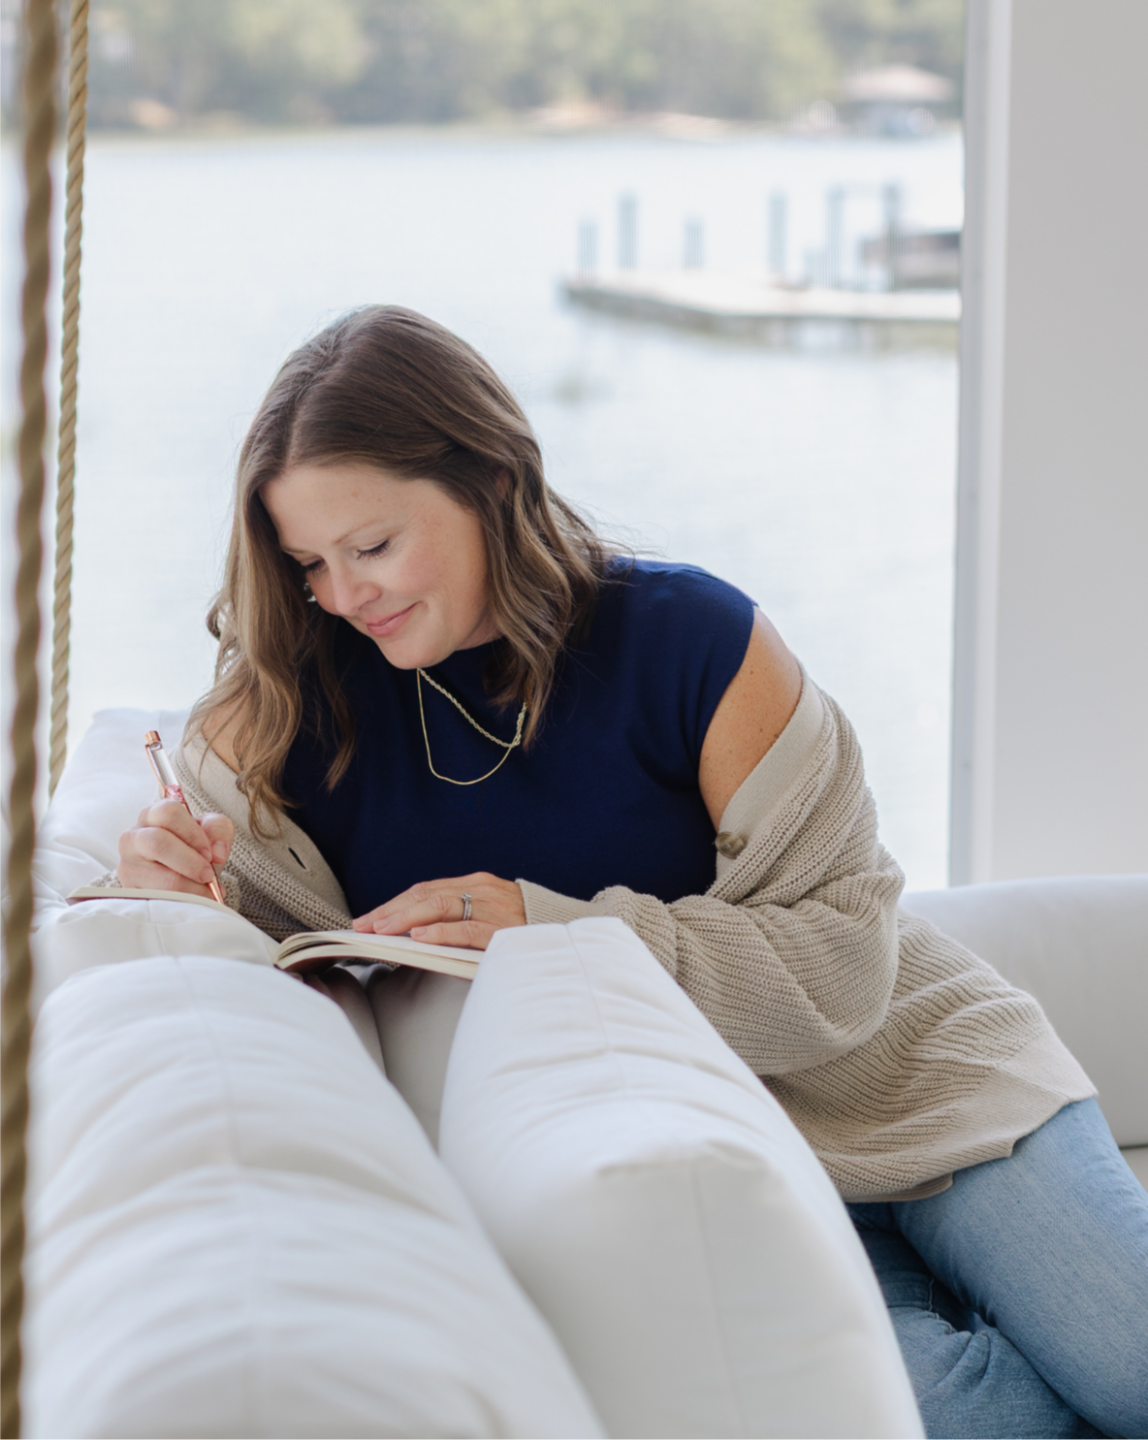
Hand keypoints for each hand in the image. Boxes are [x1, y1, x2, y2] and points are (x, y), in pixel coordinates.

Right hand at [117, 799, 234, 896]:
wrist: (180, 879)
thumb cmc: (193, 850)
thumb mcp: (210, 833)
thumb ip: (219, 831)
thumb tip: (218, 851)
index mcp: (152, 815)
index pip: (169, 813)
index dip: (193, 834)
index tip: (209, 853)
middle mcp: (133, 838)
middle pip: (158, 842)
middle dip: (191, 862)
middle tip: (208, 875)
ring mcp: (128, 867)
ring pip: (162, 879)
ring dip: (192, 888)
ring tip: (206, 892)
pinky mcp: (132, 893)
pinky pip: (161, 901)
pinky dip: (184, 903)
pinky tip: (194, 901)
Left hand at [352, 871, 525, 949]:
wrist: (571, 933)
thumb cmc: (525, 929)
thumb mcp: (491, 915)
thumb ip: (460, 918)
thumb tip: (418, 933)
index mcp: (476, 885)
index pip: (426, 890)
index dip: (395, 903)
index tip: (369, 918)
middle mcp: (482, 890)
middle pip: (426, 894)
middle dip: (391, 910)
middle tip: (364, 925)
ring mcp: (493, 907)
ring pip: (441, 906)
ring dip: (406, 918)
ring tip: (382, 930)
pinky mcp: (503, 929)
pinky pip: (467, 929)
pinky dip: (440, 931)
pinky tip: (420, 937)